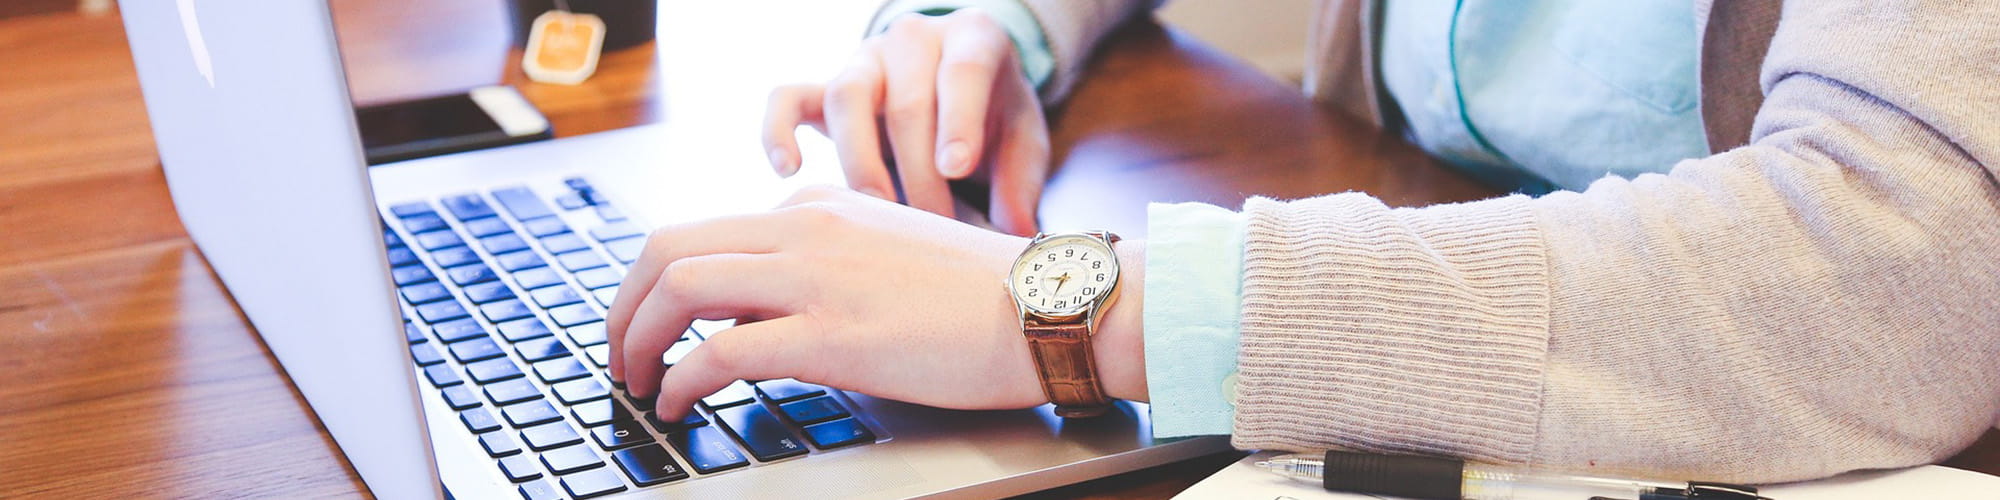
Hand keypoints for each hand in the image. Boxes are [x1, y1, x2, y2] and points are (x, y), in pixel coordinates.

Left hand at [604, 186, 1146, 419]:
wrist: (1046, 306)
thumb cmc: (981, 296)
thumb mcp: (885, 255)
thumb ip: (820, 269)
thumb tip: (755, 316)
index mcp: (817, 208)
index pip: (706, 232)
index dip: (657, 284)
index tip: (649, 324)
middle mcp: (805, 229)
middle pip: (669, 247)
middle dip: (625, 305)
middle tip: (619, 353)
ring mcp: (815, 278)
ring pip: (680, 288)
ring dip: (637, 339)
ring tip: (637, 381)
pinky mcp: (830, 334)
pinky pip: (720, 351)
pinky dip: (680, 380)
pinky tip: (679, 405)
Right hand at [762, 8, 1051, 236]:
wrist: (958, 86)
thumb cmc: (994, 116)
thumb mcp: (1023, 139)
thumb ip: (1021, 182)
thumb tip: (1014, 234)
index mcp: (973, 38)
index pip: (963, 71)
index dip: (958, 120)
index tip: (956, 168)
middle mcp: (914, 40)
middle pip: (906, 102)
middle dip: (919, 173)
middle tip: (934, 227)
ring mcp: (864, 61)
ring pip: (846, 98)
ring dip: (861, 163)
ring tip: (878, 214)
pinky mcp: (824, 87)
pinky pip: (787, 98)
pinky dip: (778, 130)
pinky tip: (788, 170)